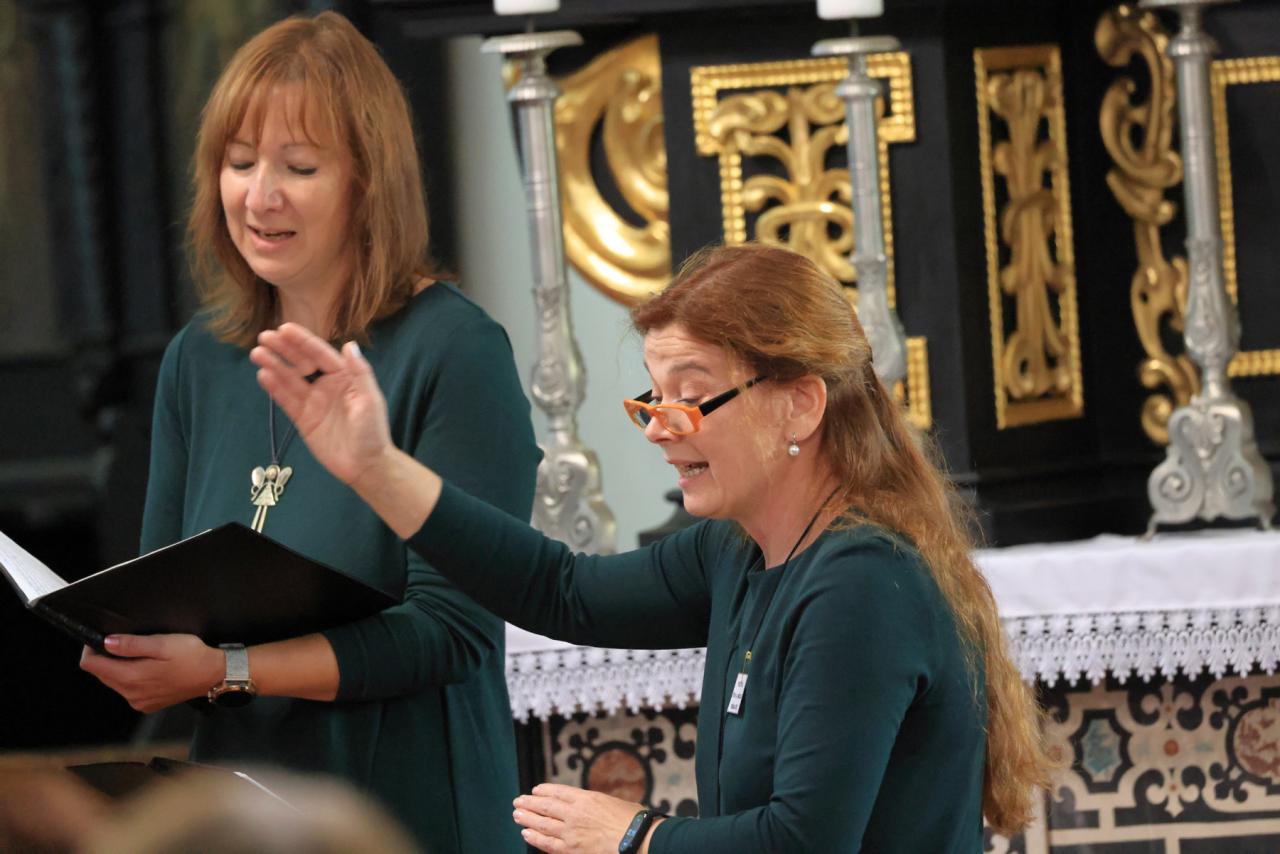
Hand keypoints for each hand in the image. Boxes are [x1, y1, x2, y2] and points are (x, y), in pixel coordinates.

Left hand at [79, 634, 223, 712]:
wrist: (214, 675)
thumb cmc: (192, 656)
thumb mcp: (163, 643)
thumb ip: (132, 644)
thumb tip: (106, 642)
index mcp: (131, 677)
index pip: (91, 665)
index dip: (91, 649)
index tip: (101, 638)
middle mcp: (130, 694)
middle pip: (101, 674)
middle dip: (106, 658)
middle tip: (125, 642)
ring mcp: (138, 701)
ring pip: (113, 682)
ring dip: (119, 668)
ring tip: (141, 655)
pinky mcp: (147, 705)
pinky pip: (128, 690)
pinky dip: (131, 678)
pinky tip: (149, 669)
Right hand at [250, 324, 392, 486]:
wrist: (364, 466)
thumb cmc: (372, 432)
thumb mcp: (370, 401)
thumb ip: (360, 373)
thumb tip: (349, 344)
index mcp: (345, 377)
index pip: (321, 354)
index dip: (303, 341)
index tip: (284, 329)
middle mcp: (327, 385)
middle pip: (302, 362)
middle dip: (284, 349)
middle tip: (263, 337)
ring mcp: (313, 401)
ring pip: (290, 379)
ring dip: (274, 366)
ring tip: (257, 354)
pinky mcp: (303, 418)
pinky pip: (286, 400)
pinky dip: (274, 388)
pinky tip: (263, 375)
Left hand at [513, 784, 661, 853]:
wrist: (638, 838)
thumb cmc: (632, 821)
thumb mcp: (613, 803)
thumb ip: (596, 804)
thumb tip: (590, 805)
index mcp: (586, 798)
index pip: (558, 792)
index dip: (544, 790)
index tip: (535, 790)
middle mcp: (574, 813)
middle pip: (545, 806)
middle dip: (530, 803)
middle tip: (518, 801)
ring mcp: (571, 832)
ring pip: (542, 824)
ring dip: (527, 818)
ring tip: (517, 815)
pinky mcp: (571, 850)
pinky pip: (547, 843)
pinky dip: (535, 838)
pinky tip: (526, 834)